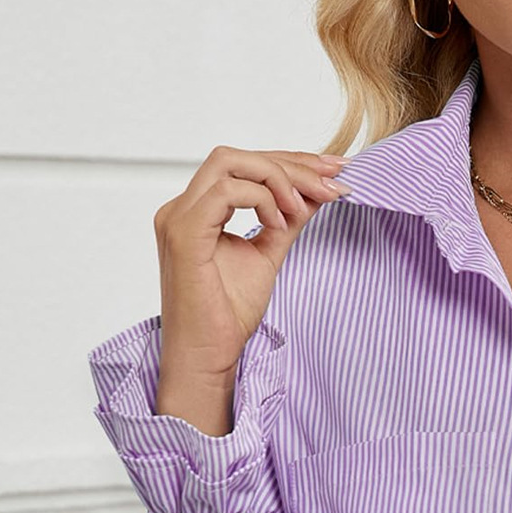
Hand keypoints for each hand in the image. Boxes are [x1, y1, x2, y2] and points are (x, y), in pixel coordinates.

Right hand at [152, 145, 352, 386]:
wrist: (207, 356)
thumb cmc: (228, 316)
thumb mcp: (269, 255)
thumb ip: (288, 221)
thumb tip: (318, 193)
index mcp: (197, 210)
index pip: (243, 166)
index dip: (290, 163)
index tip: (332, 173)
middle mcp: (182, 207)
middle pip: (237, 156)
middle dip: (291, 164)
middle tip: (332, 183)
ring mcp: (179, 217)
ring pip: (230, 163)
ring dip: (278, 179)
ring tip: (302, 210)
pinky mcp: (184, 234)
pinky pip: (226, 191)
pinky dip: (260, 199)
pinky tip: (279, 223)